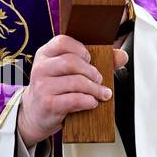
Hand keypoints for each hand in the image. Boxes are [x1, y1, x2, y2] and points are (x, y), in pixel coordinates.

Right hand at [17, 33, 128, 148]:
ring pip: (75, 82)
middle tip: (99, 80)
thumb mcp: (67, 72)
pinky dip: (88, 101)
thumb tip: (121, 55)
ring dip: (94, 89)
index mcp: (45, 54)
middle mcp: (40, 68)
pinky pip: (74, 99)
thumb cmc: (54, 90)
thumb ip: (94, 62)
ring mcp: (42, 87)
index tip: (90, 59)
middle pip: (71, 62)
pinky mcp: (48, 104)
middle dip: (91, 71)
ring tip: (101, 93)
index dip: (81, 49)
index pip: (62, 42)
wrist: (34, 115)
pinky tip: (92, 102)